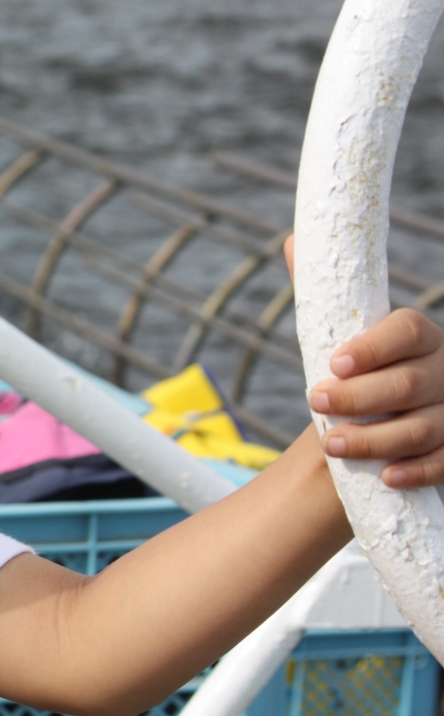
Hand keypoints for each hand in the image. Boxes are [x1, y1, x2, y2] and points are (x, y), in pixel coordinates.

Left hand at [285, 235, 443, 487]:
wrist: (381, 419)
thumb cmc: (359, 371)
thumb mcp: (341, 332)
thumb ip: (322, 293)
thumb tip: (293, 240)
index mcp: (419, 337)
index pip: (407, 331)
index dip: (372, 348)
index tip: (332, 364)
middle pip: (407, 384)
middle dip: (358, 397)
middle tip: (315, 403)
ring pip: (421, 428)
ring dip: (375, 439)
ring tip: (333, 443)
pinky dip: (417, 470)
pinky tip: (387, 475)